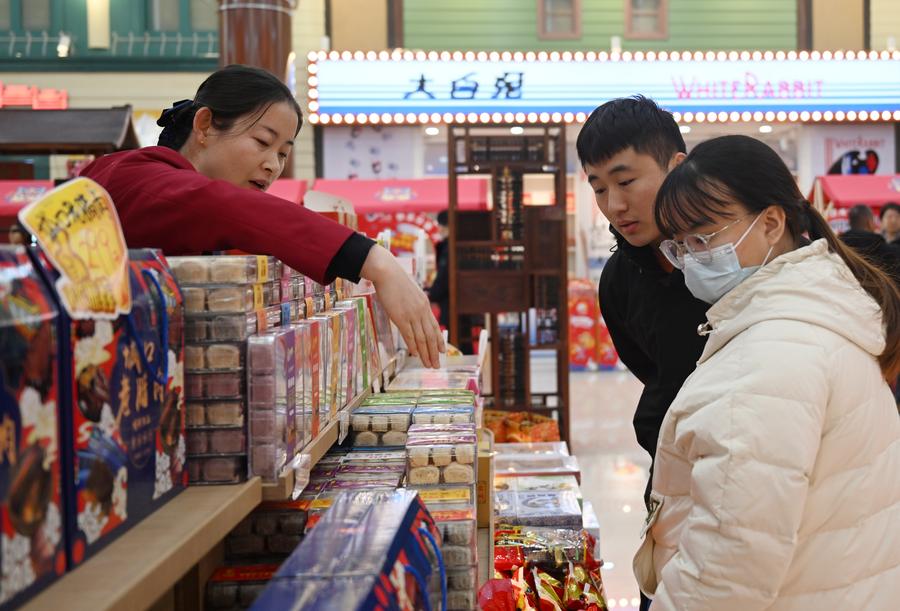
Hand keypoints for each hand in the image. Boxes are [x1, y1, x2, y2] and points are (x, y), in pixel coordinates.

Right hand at [360, 245, 444, 367]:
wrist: (387, 272)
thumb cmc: (396, 280)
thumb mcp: (411, 292)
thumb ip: (415, 303)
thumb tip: (416, 310)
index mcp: (425, 305)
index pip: (435, 327)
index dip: (439, 340)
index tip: (442, 351)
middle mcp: (421, 311)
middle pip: (430, 336)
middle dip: (434, 352)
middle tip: (436, 365)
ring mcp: (412, 315)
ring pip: (421, 339)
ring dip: (425, 354)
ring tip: (428, 365)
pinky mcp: (400, 317)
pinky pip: (409, 335)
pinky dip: (413, 347)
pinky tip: (415, 355)